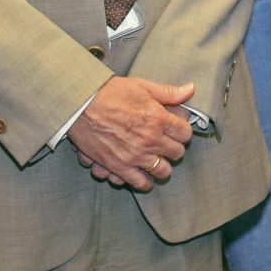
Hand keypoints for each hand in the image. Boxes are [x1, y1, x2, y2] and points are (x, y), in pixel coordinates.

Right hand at [66, 75, 196, 191]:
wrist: (80, 104)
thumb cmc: (110, 92)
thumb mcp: (142, 86)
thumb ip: (168, 93)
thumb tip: (190, 90)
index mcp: (158, 118)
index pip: (185, 133)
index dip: (182, 131)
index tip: (176, 130)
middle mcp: (150, 139)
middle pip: (177, 153)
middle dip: (174, 148)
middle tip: (166, 144)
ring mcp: (135, 155)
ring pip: (163, 171)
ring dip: (162, 166)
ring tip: (156, 160)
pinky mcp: (119, 167)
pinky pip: (141, 183)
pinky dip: (145, 182)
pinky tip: (144, 175)